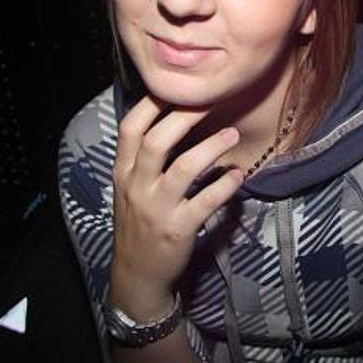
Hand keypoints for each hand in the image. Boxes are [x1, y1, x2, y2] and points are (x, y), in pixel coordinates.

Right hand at [108, 95, 243, 320]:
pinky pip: (206, 201)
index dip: (150, 104)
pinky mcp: (179, 229)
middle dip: (185, 116)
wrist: (137, 276)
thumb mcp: (129, 189)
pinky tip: (238, 175)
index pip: (130, 129)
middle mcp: (137, 187)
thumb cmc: (139, 223)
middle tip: (212, 100)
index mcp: (123, 172)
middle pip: (157, 141)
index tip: (176, 87)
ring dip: (212, 147)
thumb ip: (143, 159)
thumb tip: (171, 118)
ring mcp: (157, 209)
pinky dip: (225, 185)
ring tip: (233, 134)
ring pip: (185, 168)